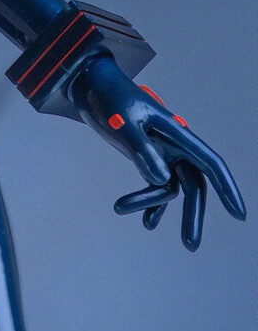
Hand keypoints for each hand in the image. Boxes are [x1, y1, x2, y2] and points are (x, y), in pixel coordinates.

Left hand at [69, 52, 244, 249]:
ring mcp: (161, 152)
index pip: (211, 164)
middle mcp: (175, 145)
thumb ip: (141, 150)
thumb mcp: (123, 122)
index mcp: (178, 133)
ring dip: (155, 206)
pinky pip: (155, 185)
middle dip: (193, 215)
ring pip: (171, 188)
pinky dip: (149, 202)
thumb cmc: (111, 97)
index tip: (238, 215)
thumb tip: (159, 179)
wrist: (91, 85)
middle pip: (193, 185)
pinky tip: (146, 222)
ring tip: (140, 222)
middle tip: (190, 245)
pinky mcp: (145, 156)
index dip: (227, 189)